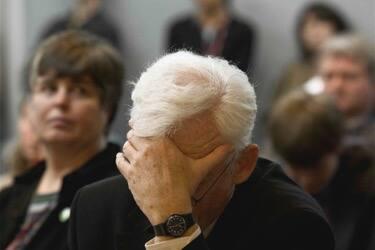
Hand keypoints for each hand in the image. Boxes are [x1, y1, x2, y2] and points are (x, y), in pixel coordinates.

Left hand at [116, 130, 232, 224]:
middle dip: (136, 136)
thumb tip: (231, 147)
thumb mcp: (200, 169)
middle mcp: (147, 150)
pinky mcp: (129, 175)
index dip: (142, 124)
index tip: (141, 124)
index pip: (146, 126)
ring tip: (134, 150)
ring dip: (129, 147)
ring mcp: (137, 162)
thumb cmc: (185, 187)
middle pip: (134, 134)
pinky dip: (121, 158)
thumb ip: (215, 156)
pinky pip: (120, 161)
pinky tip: (125, 159)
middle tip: (140, 139)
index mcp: (163, 144)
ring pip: (126, 146)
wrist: (171, 208)